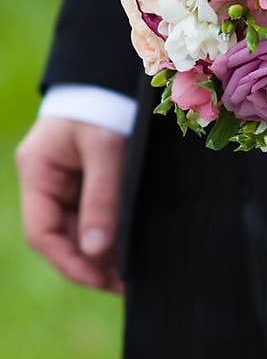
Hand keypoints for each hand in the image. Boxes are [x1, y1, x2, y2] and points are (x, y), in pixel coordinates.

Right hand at [16, 117, 127, 291]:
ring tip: (136, 274)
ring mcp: (68, 183)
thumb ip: (102, 198)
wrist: (119, 74)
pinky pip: (99, 218)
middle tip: (129, 285)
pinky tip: (137, 251)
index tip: (101, 282)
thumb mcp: (105, 149)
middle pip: (64, 237)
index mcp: (38, 172)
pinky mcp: (91, 182)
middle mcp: (48, 182)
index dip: (70, 263)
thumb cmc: (107, 105)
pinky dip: (114, 236)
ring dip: (106, 254)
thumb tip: (98, 251)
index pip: (42, 233)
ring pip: (83, 231)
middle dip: (93, 264)